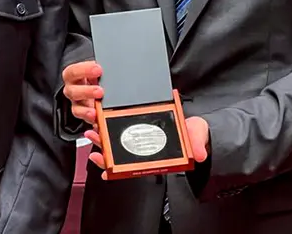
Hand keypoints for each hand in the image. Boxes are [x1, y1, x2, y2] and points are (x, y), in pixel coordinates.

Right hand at [61, 61, 103, 123]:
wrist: (95, 85)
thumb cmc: (95, 75)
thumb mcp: (96, 69)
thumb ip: (99, 69)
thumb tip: (110, 67)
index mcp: (73, 76)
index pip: (73, 72)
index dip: (84, 70)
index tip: (98, 70)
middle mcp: (73, 90)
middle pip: (73, 92)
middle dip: (87, 92)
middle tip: (100, 91)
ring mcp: (77, 104)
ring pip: (76, 109)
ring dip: (86, 111)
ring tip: (96, 112)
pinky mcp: (83, 115)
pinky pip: (85, 121)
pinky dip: (91, 122)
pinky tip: (97, 122)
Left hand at [84, 116, 210, 178]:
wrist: (195, 127)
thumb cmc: (193, 136)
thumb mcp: (197, 140)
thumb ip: (198, 147)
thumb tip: (199, 155)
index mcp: (155, 158)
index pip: (133, 167)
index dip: (118, 170)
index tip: (106, 170)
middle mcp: (144, 150)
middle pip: (120, 154)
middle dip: (104, 150)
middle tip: (94, 141)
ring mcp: (141, 138)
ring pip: (117, 141)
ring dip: (103, 137)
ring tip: (92, 130)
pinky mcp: (140, 125)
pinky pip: (121, 127)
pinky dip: (110, 124)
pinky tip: (101, 121)